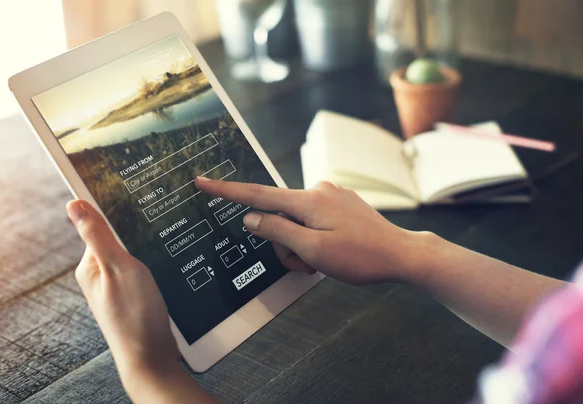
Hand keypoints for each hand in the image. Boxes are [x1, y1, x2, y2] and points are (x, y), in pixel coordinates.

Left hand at [66, 200, 179, 375]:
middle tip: (156, 239)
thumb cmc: (135, 315)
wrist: (153, 357)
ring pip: (134, 257)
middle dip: (138, 237)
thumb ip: (97, 235)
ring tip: (161, 259)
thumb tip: (74, 204)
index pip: (99, 226)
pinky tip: (164, 273)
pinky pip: (142, 272)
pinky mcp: (133, 297)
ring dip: (148, 253)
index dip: (118, 214)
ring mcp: (116, 288)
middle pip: (119, 241)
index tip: (136, 206)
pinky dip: (153, 267)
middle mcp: (99, 276)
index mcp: (89, 266)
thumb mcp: (118, 267)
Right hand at [195, 178, 426, 284]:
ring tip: (321, 262)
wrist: (400, 254)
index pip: (257, 195)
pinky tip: (331, 250)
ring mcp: (331, 195)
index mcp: (308, 200)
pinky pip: (313, 219)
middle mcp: (318, 190)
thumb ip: (278, 231)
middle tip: (306, 264)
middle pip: (279, 216)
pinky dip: (313, 237)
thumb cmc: (360, 257)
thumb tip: (252, 218)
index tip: (203, 182)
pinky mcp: (340, 203)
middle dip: (284, 243)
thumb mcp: (313, 250)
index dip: (227, 192)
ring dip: (300, 244)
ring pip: (296, 221)